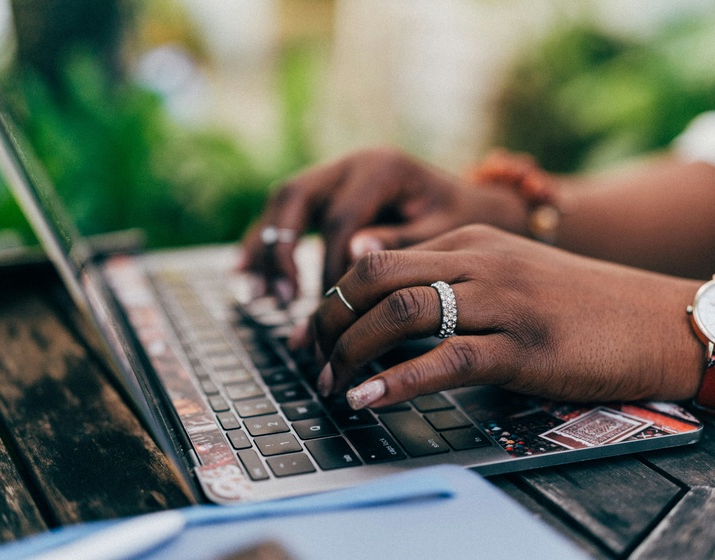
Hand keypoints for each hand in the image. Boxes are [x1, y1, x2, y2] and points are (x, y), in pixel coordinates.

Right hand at [238, 147, 525, 301]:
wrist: (470, 203)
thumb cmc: (461, 221)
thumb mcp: (445, 231)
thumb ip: (404, 241)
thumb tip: (356, 254)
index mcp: (381, 168)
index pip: (341, 220)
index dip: (330, 268)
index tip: (333, 313)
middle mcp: (351, 163)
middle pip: (295, 197)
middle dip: (282, 251)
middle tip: (282, 299)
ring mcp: (335, 173)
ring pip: (282, 203)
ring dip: (264, 248)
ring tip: (254, 295)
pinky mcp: (326, 192)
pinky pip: (285, 213)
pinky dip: (264, 243)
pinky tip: (245, 274)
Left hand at [308, 224, 704, 408]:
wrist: (653, 318)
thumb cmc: (575, 303)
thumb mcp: (505, 273)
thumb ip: (448, 278)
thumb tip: (385, 302)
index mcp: (467, 241)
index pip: (374, 259)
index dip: (332, 298)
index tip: (312, 333)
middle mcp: (478, 262)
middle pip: (374, 279)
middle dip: (329, 321)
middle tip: (312, 359)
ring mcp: (502, 301)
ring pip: (401, 314)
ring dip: (352, 352)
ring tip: (331, 385)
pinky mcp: (524, 347)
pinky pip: (446, 360)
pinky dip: (396, 382)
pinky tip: (368, 400)